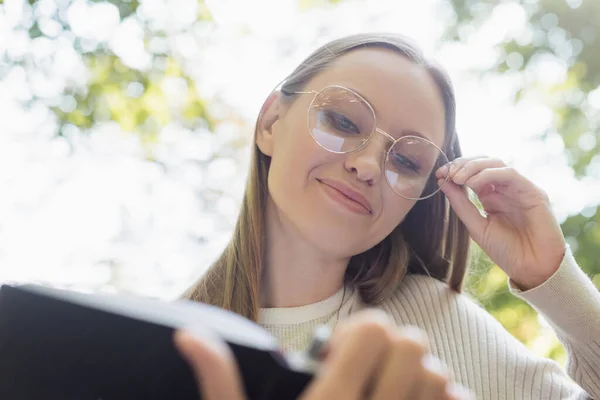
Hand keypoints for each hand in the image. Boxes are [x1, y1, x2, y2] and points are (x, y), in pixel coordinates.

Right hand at [174, 310, 473, 399]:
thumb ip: (220, 383)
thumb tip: (190, 336)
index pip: (374, 331)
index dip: (359, 329)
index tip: (340, 352)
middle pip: (413, 347)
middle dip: (390, 347)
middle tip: (365, 369)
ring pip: (442, 380)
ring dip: (418, 377)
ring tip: (385, 392)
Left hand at [436, 156, 565, 289]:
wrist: (532, 269)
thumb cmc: (506, 250)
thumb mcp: (476, 227)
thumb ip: (461, 204)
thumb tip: (442, 181)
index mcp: (491, 197)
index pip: (472, 173)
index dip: (455, 169)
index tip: (439, 174)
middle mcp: (505, 189)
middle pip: (484, 163)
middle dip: (463, 164)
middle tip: (448, 173)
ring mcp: (519, 189)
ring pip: (496, 163)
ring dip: (474, 167)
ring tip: (458, 178)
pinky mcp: (533, 192)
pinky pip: (510, 174)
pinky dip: (489, 174)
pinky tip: (473, 183)